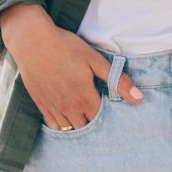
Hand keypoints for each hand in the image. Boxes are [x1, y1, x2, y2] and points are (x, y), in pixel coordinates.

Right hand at [0, 3, 143, 129]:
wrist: (32, 41)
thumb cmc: (66, 47)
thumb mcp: (95, 60)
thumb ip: (117, 81)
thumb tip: (139, 99)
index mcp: (85, 98)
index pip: (101, 120)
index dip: (108, 117)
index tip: (111, 109)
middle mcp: (69, 108)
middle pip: (86, 128)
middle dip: (94, 123)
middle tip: (98, 113)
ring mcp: (53, 108)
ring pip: (69, 129)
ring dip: (78, 126)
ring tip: (84, 117)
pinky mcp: (41, 104)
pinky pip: (53, 125)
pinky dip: (61, 125)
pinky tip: (67, 117)